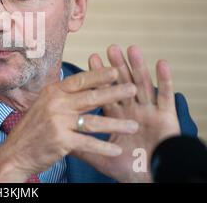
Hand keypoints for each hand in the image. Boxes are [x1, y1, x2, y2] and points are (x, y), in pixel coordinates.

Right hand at [0, 67, 138, 181]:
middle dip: (114, 92)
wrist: (15, 152)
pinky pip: (87, 142)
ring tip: (133, 125)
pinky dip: (103, 147)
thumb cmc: (32, 129)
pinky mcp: (61, 140)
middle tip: (133, 88)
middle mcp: (55, 104)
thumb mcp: (43, 105)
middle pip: (90, 96)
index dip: (98, 75)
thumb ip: (62, 96)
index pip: (79, 80)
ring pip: (93, 121)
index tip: (116, 71)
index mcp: (52, 92)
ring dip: (116, 124)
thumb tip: (82, 85)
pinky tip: (116, 149)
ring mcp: (58, 122)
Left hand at [72, 44, 180, 182]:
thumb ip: (82, 144)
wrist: (148, 179)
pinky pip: (165, 97)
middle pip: (123, 84)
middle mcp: (132, 110)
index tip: (92, 57)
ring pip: (142, 85)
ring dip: (137, 66)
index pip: (105, 92)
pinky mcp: (166, 118)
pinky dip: (164, 80)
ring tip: (131, 49)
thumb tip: (59, 137)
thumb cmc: (127, 168)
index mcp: (116, 116)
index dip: (99, 76)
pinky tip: (161, 63)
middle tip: (111, 48)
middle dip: (117, 66)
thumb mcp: (100, 156)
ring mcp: (149, 112)